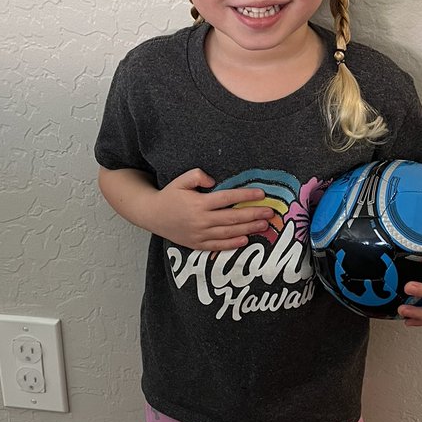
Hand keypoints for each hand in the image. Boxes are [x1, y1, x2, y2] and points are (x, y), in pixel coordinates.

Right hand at [152, 168, 273, 250]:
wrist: (152, 215)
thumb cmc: (170, 196)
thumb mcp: (181, 180)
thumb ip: (197, 175)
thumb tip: (213, 181)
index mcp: (199, 203)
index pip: (227, 198)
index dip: (245, 196)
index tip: (261, 194)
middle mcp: (201, 220)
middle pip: (233, 217)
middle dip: (253, 214)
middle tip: (270, 212)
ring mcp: (199, 234)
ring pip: (228, 232)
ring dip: (248, 229)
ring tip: (264, 225)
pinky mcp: (197, 244)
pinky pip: (218, 246)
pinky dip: (232, 244)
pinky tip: (245, 240)